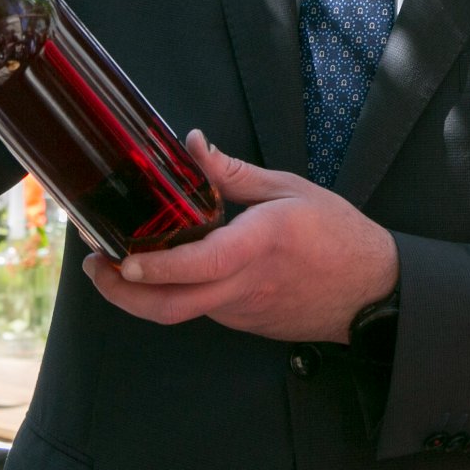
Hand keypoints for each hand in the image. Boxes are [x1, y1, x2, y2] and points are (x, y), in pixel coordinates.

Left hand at [83, 133, 399, 343]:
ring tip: (118, 265)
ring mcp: (242, 311)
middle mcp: (244, 286)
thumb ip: (234, 173)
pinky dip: (175, 295)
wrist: (374, 293)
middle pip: (171, 307)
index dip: (156, 267)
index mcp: (260, 245)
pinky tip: (167, 272)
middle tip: (96, 268)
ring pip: (181, 312)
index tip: (122, 260)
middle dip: (122, 294)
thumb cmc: (338, 235)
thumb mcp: (290, 189)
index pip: (199, 265)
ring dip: (143, 294)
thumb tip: (193, 145)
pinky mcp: (245, 324)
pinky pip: (202, 310)